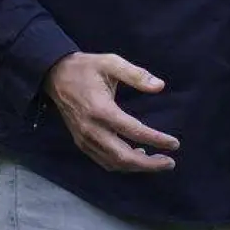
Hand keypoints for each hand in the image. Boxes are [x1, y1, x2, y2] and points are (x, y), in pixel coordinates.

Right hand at [44, 53, 179, 172]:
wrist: (54, 76)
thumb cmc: (85, 68)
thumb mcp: (111, 62)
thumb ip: (136, 74)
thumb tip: (160, 86)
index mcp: (101, 109)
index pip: (134, 131)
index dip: (156, 139)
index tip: (174, 144)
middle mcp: (92, 129)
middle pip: (123, 156)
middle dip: (149, 164)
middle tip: (170, 163)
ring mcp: (84, 139)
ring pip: (113, 163)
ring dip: (137, 167)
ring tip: (157, 162)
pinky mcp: (81, 142)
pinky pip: (103, 161)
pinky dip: (121, 164)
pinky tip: (136, 157)